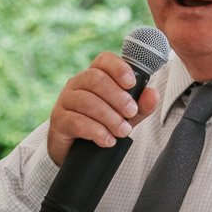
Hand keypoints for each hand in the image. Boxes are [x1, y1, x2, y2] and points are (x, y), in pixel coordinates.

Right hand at [47, 52, 159, 166]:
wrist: (76, 151)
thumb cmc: (102, 124)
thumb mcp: (126, 115)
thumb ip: (141, 105)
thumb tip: (153, 94)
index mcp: (94, 75)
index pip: (104, 60)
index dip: (119, 68)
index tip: (131, 83)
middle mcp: (77, 83)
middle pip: (96, 79)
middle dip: (118, 97)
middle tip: (131, 113)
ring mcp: (65, 100)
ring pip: (87, 101)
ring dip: (109, 117)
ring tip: (123, 131)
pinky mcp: (59, 120)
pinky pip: (76, 121)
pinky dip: (96, 131)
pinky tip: (108, 140)